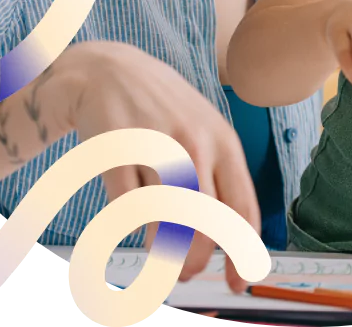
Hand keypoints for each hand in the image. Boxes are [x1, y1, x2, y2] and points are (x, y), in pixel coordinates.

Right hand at [55, 41, 259, 292]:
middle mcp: (195, 143)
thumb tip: (233, 238)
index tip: (235, 282)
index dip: (241, 254)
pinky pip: (126, 206)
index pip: (242, 209)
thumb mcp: (202, 132)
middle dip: (195, 259)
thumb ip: (216, 178)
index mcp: (223, 142)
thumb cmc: (162, 109)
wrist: (108, 69)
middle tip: (185, 272)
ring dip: (163, 250)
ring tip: (159, 258)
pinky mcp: (117, 150)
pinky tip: (131, 221)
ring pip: (167, 219)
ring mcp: (155, 145)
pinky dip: (129, 224)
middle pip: (205, 222)